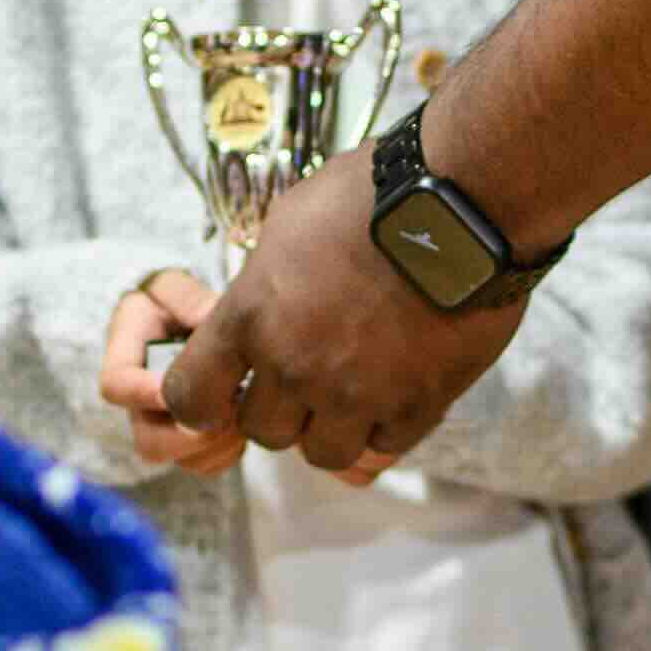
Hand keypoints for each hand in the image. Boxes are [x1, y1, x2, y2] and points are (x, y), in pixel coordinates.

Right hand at [101, 265, 226, 470]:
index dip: (143, 393)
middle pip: (149, 442)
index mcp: (125, 360)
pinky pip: (205, 465)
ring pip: (179, 460)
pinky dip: (227, 453)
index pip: (116, 386)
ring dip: (216, 445)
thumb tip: (208, 319)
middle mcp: (140, 404)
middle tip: (228, 409)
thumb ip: (186, 298)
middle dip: (191, 435)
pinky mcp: (189, 442)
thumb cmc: (175, 302)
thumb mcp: (174, 287)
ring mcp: (164, 427)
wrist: (183, 321)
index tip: (176, 387)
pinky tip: (244, 423)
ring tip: (242, 413)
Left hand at [152, 145, 528, 477]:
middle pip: (262, 432)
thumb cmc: (373, 196)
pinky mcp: (415, 406)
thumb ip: (263, 286)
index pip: (190, 397)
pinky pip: (384, 447)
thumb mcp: (289, 225)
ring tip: (354, 391)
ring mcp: (356, 394)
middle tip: (306, 377)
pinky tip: (398, 388)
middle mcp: (294, 366)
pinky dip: (386, 426)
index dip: (201, 403)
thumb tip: (260, 311)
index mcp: (251, 317)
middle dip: (280, 409)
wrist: (461, 206)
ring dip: (332, 428)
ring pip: (322, 453)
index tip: (219, 395)